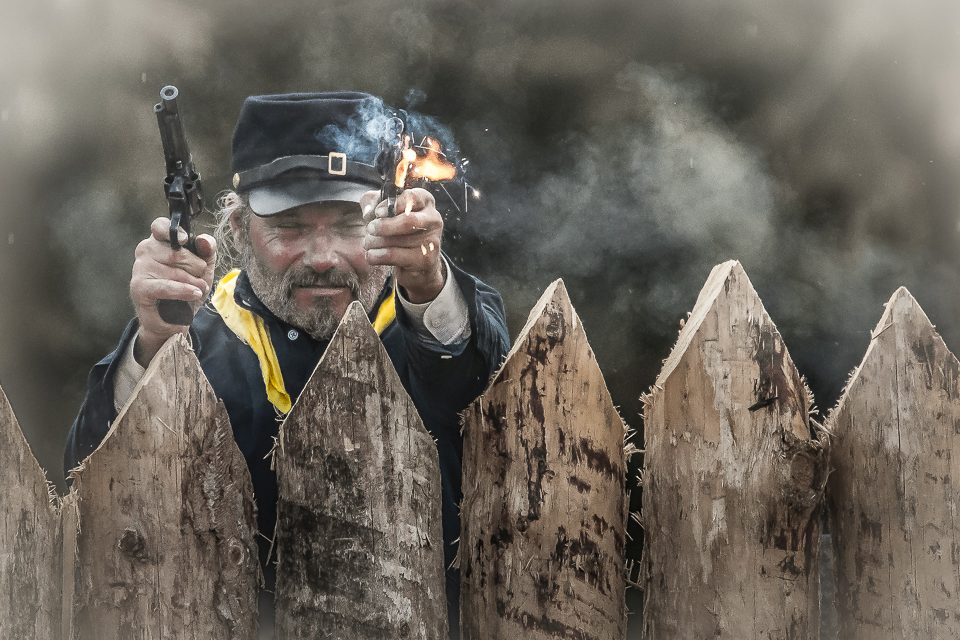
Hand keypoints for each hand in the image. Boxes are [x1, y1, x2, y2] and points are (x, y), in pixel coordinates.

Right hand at [129, 217, 216, 365]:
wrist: (176, 318)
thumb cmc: (187, 287)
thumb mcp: (203, 268)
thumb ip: (207, 250)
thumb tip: (203, 240)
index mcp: (159, 241)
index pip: (160, 225)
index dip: (173, 231)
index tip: (185, 240)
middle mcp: (146, 251)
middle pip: (176, 251)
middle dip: (195, 267)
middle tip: (199, 278)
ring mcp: (140, 268)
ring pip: (174, 270)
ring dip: (193, 282)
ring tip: (197, 289)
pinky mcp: (139, 287)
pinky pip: (166, 286)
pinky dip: (183, 291)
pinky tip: (193, 293)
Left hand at [360, 188, 444, 302]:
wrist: (413, 263)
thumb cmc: (397, 231)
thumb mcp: (383, 210)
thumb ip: (373, 202)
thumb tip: (370, 212)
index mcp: (424, 201)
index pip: (411, 197)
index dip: (391, 205)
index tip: (378, 212)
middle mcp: (433, 219)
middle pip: (408, 220)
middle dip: (384, 225)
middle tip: (370, 229)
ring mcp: (432, 240)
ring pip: (399, 240)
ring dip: (376, 242)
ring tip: (368, 243)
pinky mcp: (426, 260)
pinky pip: (395, 256)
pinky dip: (378, 256)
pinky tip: (372, 255)